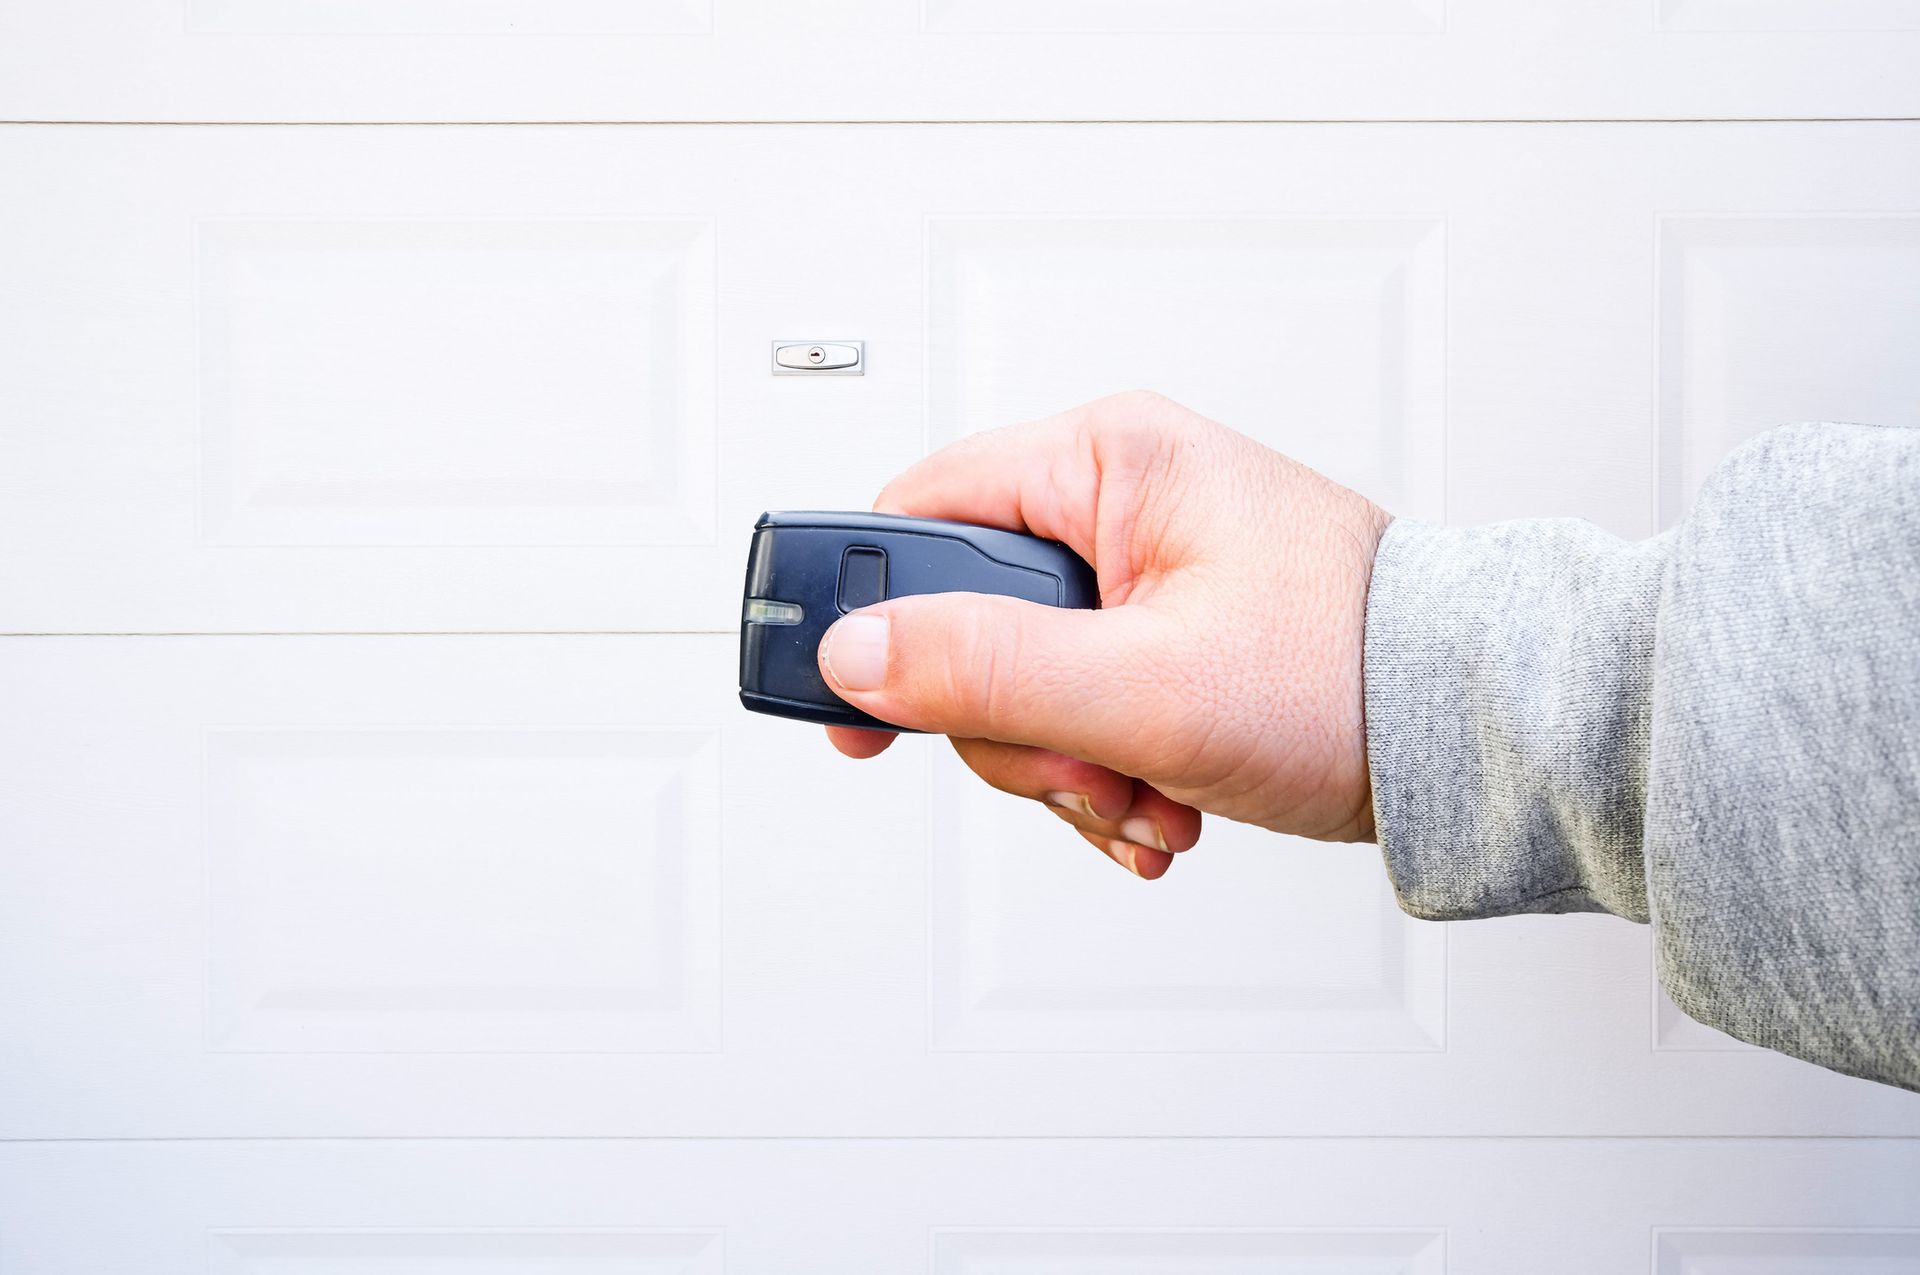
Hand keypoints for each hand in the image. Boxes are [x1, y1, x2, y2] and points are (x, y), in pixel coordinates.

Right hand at [816, 391, 1389, 878]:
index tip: (860, 710)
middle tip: (1084, 764)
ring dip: (1069, 766)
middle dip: (1015, 726)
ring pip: (1022, 683)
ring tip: (1145, 793)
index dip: (875, 618)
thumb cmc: (1353, 673)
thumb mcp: (1147, 684)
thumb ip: (989, 669)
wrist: (1468, 732)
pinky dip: (1107, 769)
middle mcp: (1120, 500)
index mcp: (1108, 460)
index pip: (922, 514)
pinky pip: (1079, 706)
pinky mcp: (1165, 631)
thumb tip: (859, 655)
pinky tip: (1161, 799)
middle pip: (967, 621)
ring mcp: (1143, 571)